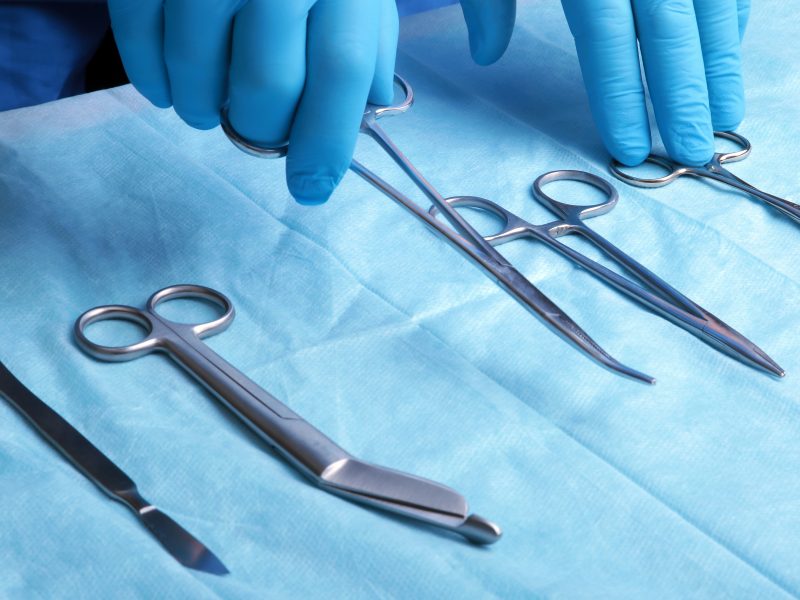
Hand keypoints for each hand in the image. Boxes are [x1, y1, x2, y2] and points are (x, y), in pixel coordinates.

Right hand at [108, 0, 397, 203]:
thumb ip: (379, 38)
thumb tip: (375, 104)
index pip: (341, 71)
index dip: (326, 142)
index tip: (311, 188)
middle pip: (268, 82)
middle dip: (262, 130)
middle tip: (258, 132)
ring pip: (199, 67)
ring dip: (203, 111)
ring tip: (210, 111)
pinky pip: (141, 34)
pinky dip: (152, 79)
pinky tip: (167, 88)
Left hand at [460, 0, 748, 167]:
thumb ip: (486, 1)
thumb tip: (485, 56)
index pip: (606, 39)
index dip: (622, 97)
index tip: (631, 148)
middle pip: (671, 29)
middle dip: (687, 96)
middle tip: (695, 152)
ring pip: (712, 3)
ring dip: (722, 63)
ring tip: (726, 118)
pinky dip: (730, 15)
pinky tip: (725, 51)